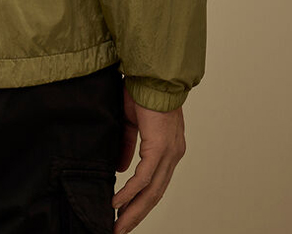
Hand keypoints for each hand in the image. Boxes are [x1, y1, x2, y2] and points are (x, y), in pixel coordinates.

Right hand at [112, 84, 185, 232]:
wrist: (152, 73)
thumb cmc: (142, 91)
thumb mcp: (132, 122)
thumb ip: (128, 146)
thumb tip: (121, 169)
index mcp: (169, 149)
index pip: (156, 183)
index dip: (142, 202)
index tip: (126, 215)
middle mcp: (173, 155)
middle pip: (155, 195)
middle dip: (136, 215)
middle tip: (119, 230)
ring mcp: (169, 153)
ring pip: (151, 191)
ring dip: (133, 210)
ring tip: (117, 225)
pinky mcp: (159, 147)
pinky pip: (144, 177)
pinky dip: (130, 192)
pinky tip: (117, 202)